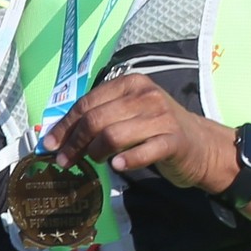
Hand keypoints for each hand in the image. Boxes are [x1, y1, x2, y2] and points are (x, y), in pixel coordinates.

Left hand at [50, 72, 235, 191]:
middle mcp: (145, 96)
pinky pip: (143, 151)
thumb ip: (98, 118)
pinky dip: (126, 160)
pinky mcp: (174, 140)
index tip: (49, 146)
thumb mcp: (127, 115)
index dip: (64, 126)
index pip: (86, 103)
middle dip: (74, 143)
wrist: (201, 145)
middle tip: (64, 162)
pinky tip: (116, 166)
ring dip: (95, 152)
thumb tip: (56, 138)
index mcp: (129, 84)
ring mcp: (161, 117)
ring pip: (113, 135)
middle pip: (96, 120)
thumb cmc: (155, 129)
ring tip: (95, 161)